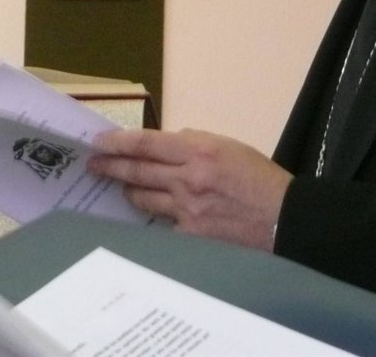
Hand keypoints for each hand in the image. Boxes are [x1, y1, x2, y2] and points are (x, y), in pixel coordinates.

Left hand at [87, 128, 291, 250]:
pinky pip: (162, 222)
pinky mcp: (189, 235)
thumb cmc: (260, 179)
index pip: (147, 143)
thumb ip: (196, 142)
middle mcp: (188, 178)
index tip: (99, 141)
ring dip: (128, 190)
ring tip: (119, 186)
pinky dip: (156, 215)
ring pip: (144, 197)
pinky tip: (151, 213)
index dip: (119, 142)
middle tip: (93, 164)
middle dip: (111, 166)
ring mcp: (186, 210)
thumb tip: (169, 144)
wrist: (282, 218)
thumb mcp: (230, 147)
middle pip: (138, 170)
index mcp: (200, 150)